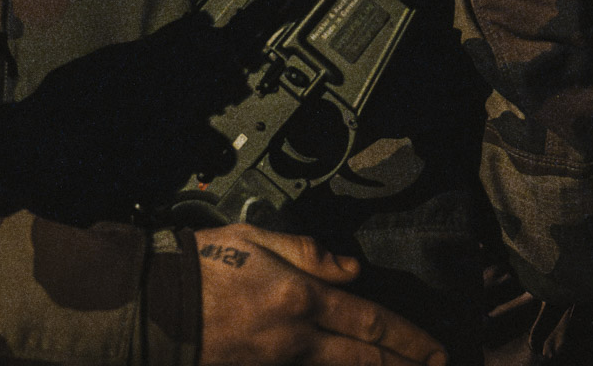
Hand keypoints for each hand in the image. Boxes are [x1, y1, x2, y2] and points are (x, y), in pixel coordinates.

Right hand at [195, 224, 445, 365]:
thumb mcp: (255, 239)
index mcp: (300, 298)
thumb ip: (307, 251)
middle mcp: (297, 338)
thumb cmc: (203, 265)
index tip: (437, 351)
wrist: (155, 308)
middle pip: (363, 360)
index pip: (369, 322)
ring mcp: (278, 363)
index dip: (408, 340)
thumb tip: (350, 267)